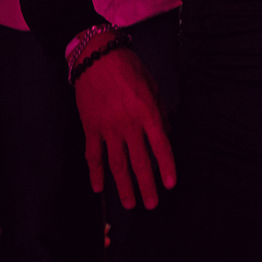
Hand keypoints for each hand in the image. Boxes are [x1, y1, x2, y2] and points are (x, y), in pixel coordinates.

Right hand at [74, 46, 175, 208]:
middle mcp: (128, 124)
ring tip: (130, 204)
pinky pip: (93, 155)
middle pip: (139, 162)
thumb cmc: (128, 67)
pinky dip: (95, 173)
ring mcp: (107, 128)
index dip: (167, 167)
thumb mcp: (152, 85)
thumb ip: (160, 111)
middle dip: (147, 186)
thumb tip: (166, 133)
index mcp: (147, 112)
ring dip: (123, 186)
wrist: (96, 56)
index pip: (161, 146)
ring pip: (116, 164)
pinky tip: (98, 188)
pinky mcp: (90, 128)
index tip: (170, 184)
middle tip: (151, 204)